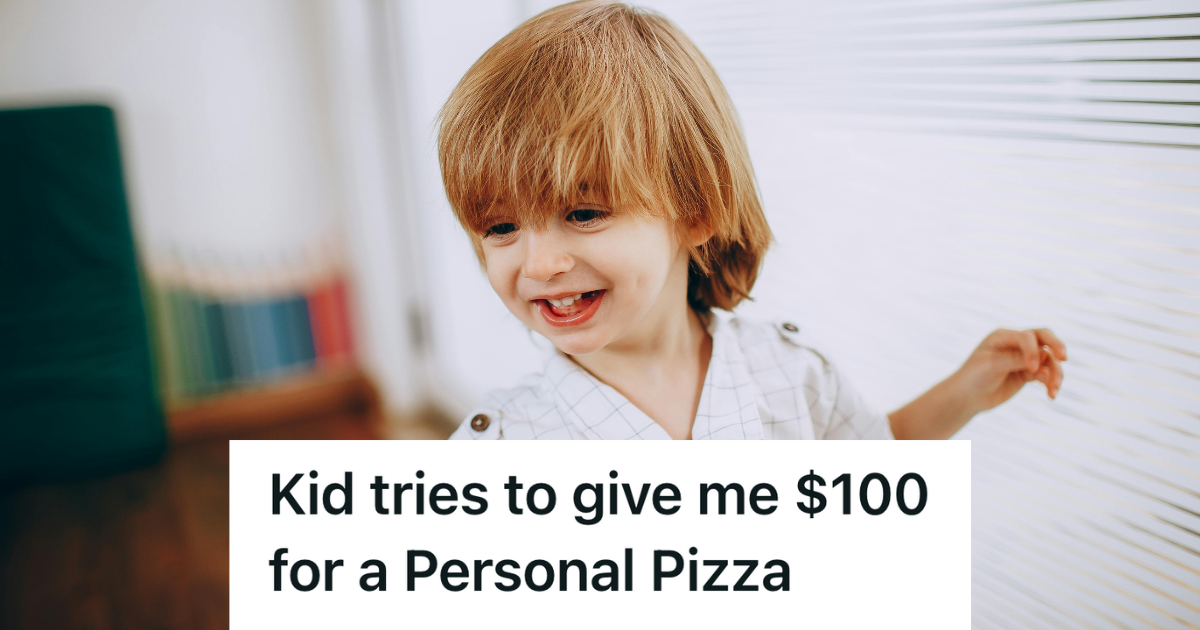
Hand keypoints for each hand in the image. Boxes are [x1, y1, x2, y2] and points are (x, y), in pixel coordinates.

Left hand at [950, 328, 1066, 415]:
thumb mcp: (992, 366)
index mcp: (1003, 336)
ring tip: (1054, 388)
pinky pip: (1046, 374)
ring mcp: (1022, 358)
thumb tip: (1042, 356)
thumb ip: (1016, 359)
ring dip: (1055, 372)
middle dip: (1056, 346)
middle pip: (1043, 338)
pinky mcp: (1027, 373)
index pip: (1027, 337)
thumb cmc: (973, 377)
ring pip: (1048, 359)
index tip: (1031, 368)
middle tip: (1064, 357)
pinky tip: (1051, 395)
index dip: (1032, 350)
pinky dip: (1051, 383)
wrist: (966, 398)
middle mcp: (1014, 344)